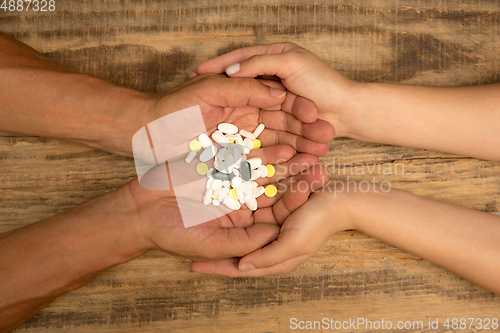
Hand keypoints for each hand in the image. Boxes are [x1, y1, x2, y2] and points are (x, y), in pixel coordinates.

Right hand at [126, 155, 329, 260]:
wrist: (139, 211)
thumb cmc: (173, 234)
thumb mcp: (213, 243)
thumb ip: (246, 241)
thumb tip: (278, 235)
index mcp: (244, 221)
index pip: (276, 211)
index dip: (295, 200)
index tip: (313, 189)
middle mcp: (241, 198)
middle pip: (274, 186)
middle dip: (297, 175)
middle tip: (321, 164)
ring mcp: (229, 177)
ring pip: (262, 165)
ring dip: (284, 157)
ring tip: (307, 147)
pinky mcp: (216, 161)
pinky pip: (239, 151)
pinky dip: (257, 145)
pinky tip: (278, 138)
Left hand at [144, 74, 334, 156]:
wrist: (147, 134)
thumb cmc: (173, 107)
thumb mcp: (208, 89)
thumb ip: (243, 88)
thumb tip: (278, 91)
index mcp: (241, 97)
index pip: (278, 101)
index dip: (299, 107)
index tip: (320, 114)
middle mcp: (244, 119)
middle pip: (281, 125)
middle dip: (305, 132)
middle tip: (328, 138)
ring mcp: (239, 142)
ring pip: (273, 146)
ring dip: (296, 150)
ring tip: (319, 156)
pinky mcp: (231, 162)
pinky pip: (257, 164)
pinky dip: (275, 166)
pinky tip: (294, 168)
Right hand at [190, 43, 358, 138]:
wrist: (345, 111)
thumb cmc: (322, 82)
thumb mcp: (290, 63)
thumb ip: (260, 63)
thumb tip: (231, 70)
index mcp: (276, 56)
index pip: (241, 58)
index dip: (218, 65)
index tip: (197, 72)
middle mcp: (274, 76)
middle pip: (241, 81)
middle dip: (219, 88)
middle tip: (196, 93)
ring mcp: (275, 97)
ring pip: (248, 101)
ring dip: (230, 108)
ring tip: (208, 113)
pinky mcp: (279, 116)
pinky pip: (257, 117)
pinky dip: (244, 120)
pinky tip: (228, 126)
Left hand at [190, 179, 352, 274]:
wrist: (339, 200)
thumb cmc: (318, 224)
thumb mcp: (293, 245)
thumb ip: (267, 258)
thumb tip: (241, 268)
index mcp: (274, 259)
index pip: (238, 267)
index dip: (215, 266)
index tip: (192, 264)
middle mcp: (268, 244)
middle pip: (233, 249)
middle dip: (213, 249)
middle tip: (188, 246)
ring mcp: (269, 227)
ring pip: (239, 231)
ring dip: (221, 230)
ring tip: (197, 227)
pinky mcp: (272, 210)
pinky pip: (248, 212)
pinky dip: (234, 213)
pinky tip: (217, 208)